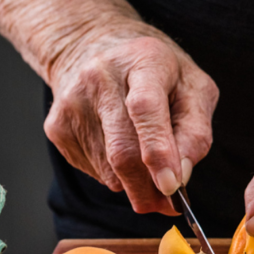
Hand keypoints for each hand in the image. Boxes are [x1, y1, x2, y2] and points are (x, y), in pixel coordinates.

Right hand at [43, 22, 217, 214]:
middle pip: (122, 149)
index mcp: (143, 60)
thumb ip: (196, 131)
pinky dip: (115, 175)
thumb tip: (181, 175)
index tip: (171, 186)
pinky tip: (120, 147)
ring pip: (108, 169)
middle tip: (168, 205)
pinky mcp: (57, 125)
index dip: (159, 151)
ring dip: (135, 182)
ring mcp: (72, 102)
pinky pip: (93, 171)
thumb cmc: (158, 74)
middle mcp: (100, 76)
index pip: (146, 108)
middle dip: (148, 187)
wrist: (96, 48)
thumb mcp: (194, 88)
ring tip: (148, 163)